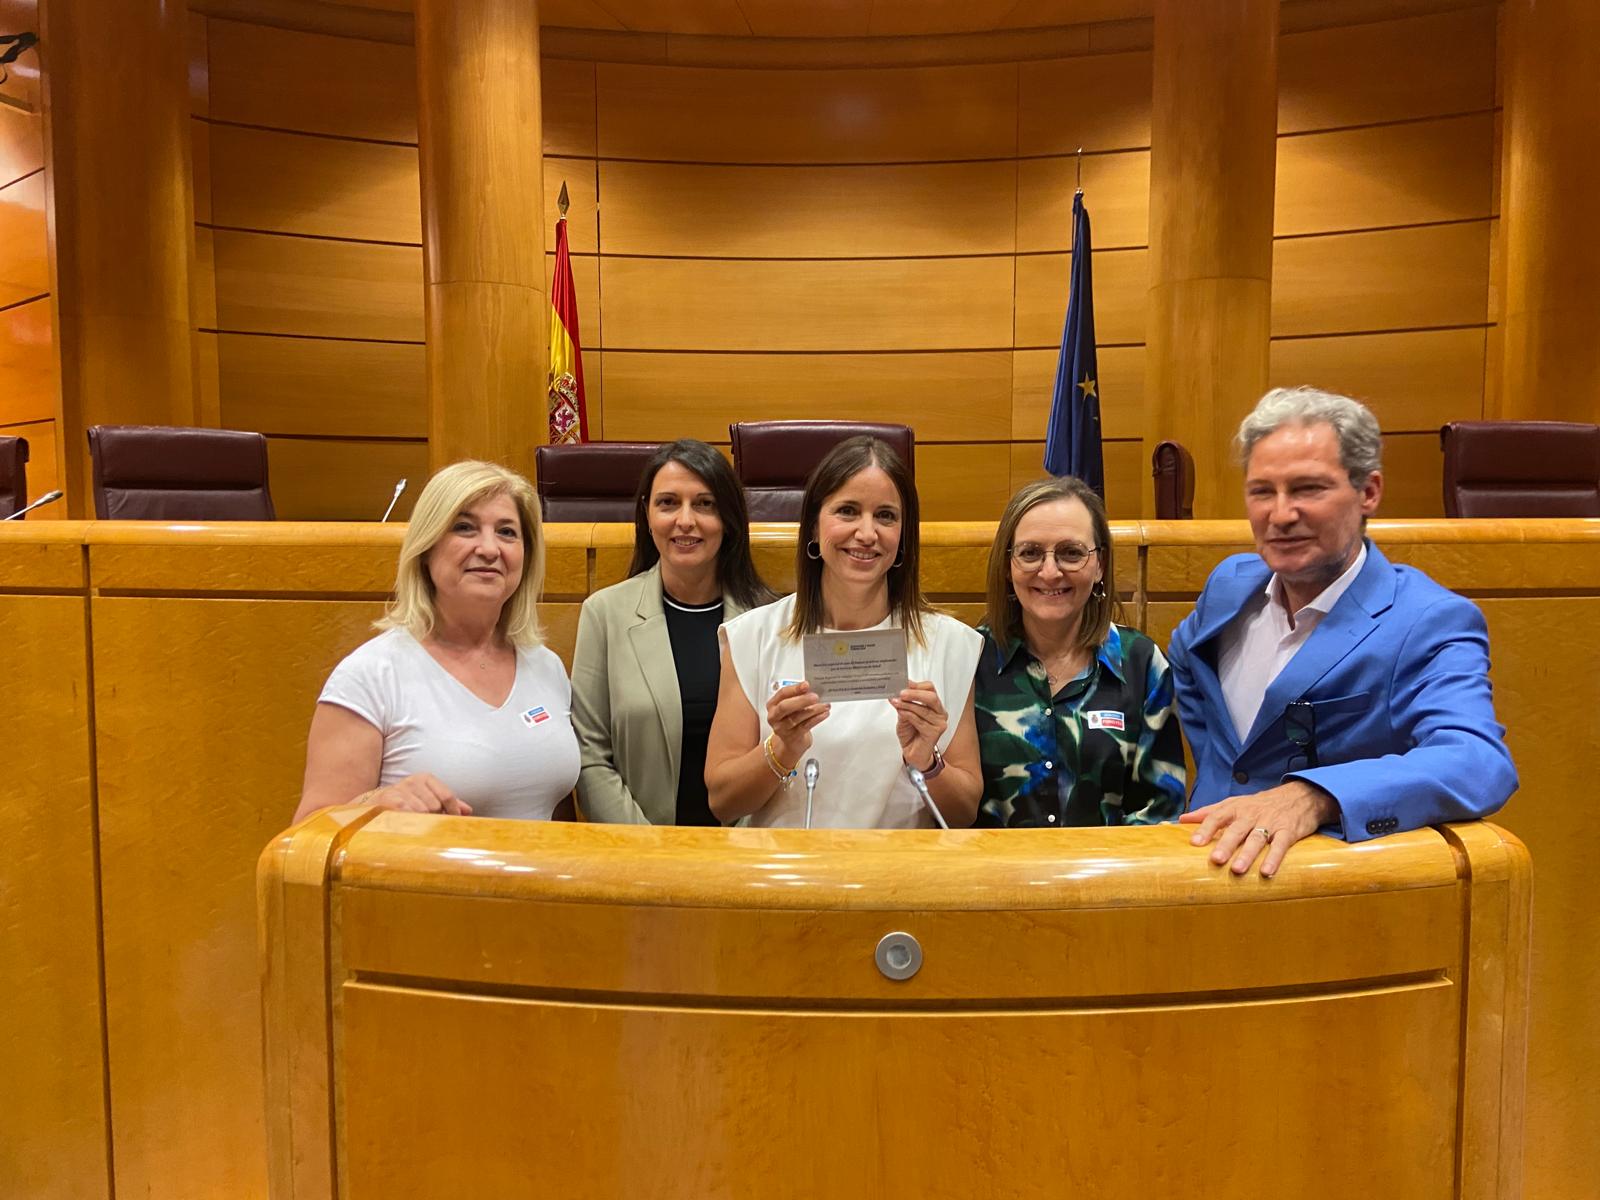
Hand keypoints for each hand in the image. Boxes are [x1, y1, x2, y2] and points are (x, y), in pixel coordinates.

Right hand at [355, 773, 472, 815]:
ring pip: (423, 813)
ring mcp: (401, 789)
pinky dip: (410, 823)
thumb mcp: (427, 798)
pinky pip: (408, 815)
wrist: (372, 804)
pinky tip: (407, 825)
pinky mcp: (391, 800)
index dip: (453, 812)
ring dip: (421, 823)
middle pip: (436, 806)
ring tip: (415, 825)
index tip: (453, 822)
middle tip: (428, 826)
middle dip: (435, 818)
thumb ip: (448, 802)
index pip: (447, 796)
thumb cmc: (405, 802)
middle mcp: (414, 781)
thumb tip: (468, 810)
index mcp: (426, 778)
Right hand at [765, 681, 829, 763]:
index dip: (795, 689)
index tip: (806, 684)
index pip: (782, 694)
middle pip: (785, 707)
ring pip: (797, 717)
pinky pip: (805, 726)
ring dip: (813, 710)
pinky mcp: (792, 737)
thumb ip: (798, 697)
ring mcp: (782, 728)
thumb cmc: (791, 719)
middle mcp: (774, 716)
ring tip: (825, 705)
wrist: (791, 741)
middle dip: (802, 700)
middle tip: (815, 696)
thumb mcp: (791, 707)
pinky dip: (816, 719)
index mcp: (773, 705)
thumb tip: (813, 690)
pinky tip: (824, 714)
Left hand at [890, 680, 946, 770]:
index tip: (904, 683)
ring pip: (923, 709)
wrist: (913, 753)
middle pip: (931, 697)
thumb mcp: (904, 714)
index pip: (930, 689)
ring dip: (908, 705)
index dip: (917, 685)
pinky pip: (920, 721)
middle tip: (901, 692)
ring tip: (896, 702)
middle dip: (914, 693)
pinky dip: (909, 715)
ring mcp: (939, 723)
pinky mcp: (934, 733)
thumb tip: (896, 693)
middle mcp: (940, 713)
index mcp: (935, 705)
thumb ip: (904, 704)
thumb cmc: (911, 734)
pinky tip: (901, 713)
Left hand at [1178, 781, 1336, 877]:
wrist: (1299, 796)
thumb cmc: (1260, 804)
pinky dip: (1274, 858)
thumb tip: (1181, 820)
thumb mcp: (1234, 803)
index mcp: (1235, 808)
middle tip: (1216, 860)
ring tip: (1237, 870)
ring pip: (1257, 839)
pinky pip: (1281, 845)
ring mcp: (1270, 823)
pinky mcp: (1289, 831)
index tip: (1194, 842)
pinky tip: (1267, 871)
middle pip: (1236, 830)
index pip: (1217, 816)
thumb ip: (1208, 812)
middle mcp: (1251, 815)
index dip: (1205, 829)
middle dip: (1226, 845)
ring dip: (1247, 855)